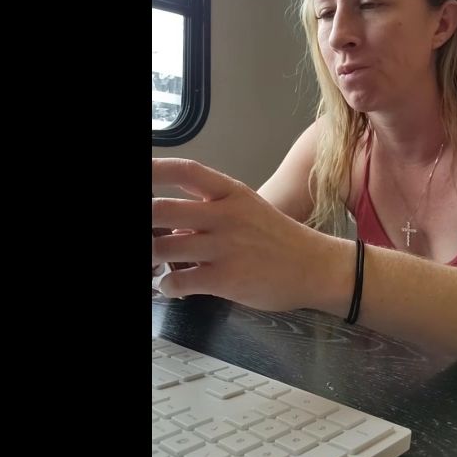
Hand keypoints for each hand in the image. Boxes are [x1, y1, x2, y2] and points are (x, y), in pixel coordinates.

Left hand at [152, 158, 345, 310]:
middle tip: (146, 233)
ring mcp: (225, 247)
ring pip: (163, 249)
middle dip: (145, 221)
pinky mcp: (225, 279)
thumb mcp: (248, 210)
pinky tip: (173, 286)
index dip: (156, 170)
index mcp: (232, 193)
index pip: (185, 171)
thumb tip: (170, 226)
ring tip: (156, 264)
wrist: (314, 267)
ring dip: (152, 258)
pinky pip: (178, 282)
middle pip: (163, 210)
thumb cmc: (278, 239)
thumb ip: (209, 211)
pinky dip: (168, 286)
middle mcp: (226, 216)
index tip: (142, 173)